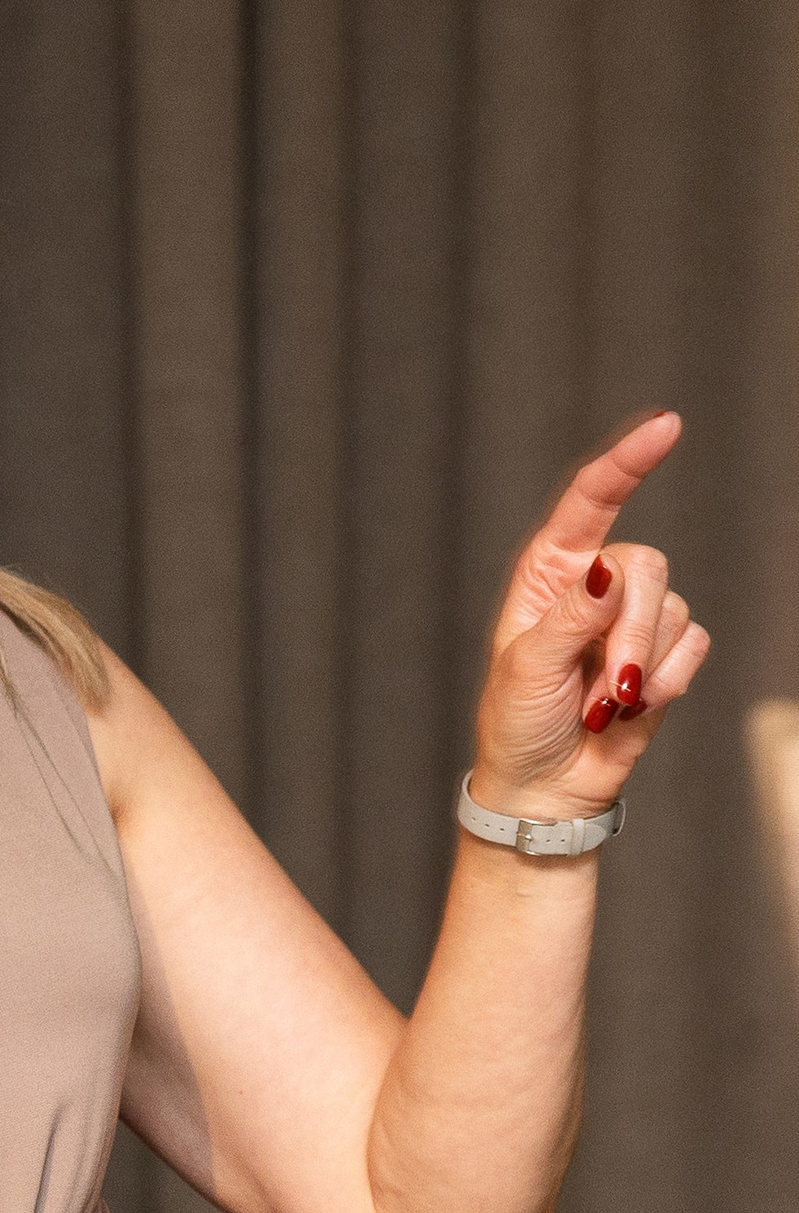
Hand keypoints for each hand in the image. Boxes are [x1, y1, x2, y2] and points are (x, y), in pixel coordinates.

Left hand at [469, 408, 711, 821]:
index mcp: (549, 571)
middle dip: (632, 633)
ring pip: (674, 609)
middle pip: (647, 564)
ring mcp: (633, 617)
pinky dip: (667, 682)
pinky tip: (631, 708)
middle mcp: (595, 583)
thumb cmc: (519, 722)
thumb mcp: (529, 667)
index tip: (667, 426)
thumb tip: (609, 568)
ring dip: (643, 668)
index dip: (629, 461)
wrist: (546, 786)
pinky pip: (694, 644)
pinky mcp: (664, 653)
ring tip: (604, 706)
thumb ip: (571, 616)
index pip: (592, 500)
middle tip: (608, 690)